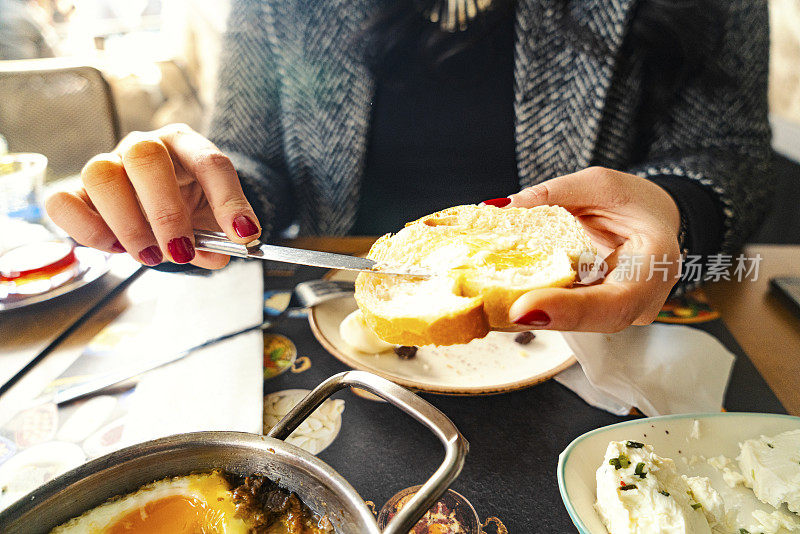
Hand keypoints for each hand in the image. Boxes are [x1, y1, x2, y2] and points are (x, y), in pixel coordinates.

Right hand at [46, 124, 259, 268]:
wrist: (159, 199)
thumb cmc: (187, 205)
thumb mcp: (212, 220)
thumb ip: (217, 238)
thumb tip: (213, 256)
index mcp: (186, 145)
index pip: (210, 163)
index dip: (230, 200)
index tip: (243, 234)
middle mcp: (144, 146)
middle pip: (145, 157)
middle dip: (166, 213)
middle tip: (181, 251)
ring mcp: (108, 164)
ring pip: (101, 174)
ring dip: (128, 224)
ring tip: (150, 255)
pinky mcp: (77, 190)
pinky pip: (62, 201)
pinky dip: (87, 230)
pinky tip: (115, 248)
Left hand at [504, 167, 681, 331]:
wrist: (655, 220)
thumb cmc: (634, 201)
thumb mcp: (598, 184)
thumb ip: (551, 195)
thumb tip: (500, 207)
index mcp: (656, 262)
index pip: (616, 300)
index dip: (570, 310)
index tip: (523, 308)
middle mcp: (644, 299)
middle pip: (594, 319)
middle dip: (548, 317)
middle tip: (504, 312)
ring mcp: (623, 311)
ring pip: (580, 323)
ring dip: (538, 314)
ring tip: (495, 305)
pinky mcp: (601, 313)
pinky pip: (572, 314)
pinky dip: (541, 306)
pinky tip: (508, 298)